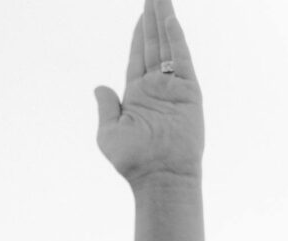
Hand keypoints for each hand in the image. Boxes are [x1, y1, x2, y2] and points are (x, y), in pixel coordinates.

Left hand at [95, 0, 202, 187]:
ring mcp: (173, 88)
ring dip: (163, 21)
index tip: (141, 13)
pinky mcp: (188, 91)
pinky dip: (175, 38)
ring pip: (167, 46)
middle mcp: (156, 88)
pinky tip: (169, 19)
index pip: (138, 57)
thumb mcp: (109, 134)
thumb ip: (106, 108)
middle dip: (152, 19)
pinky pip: (181, 59)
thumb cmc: (133, 162)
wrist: (160, 176)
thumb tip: (100, 87)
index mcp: (136, 96)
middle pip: (154, 45)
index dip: (139, 35)